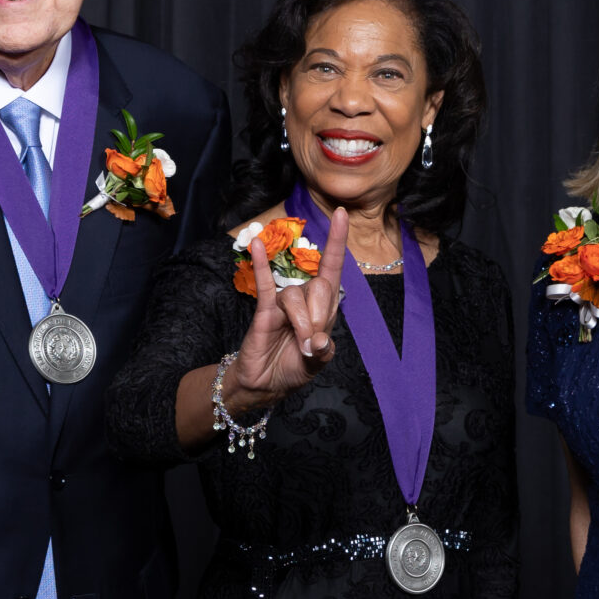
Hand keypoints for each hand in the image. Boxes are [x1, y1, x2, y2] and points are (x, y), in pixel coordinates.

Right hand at [226, 209, 348, 407]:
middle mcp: (306, 299)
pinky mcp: (264, 310)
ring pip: (294, 295)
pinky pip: (264, 283)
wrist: (266, 384)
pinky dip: (261, 263)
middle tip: (313, 341)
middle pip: (319, 286)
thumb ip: (323, 352)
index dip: (337, 242)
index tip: (341, 214)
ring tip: (300, 343)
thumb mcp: (317, 363)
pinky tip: (258, 245)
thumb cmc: (293, 368)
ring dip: (300, 322)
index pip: (332, 267)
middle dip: (319, 315)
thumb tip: (319, 340)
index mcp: (324, 307)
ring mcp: (283, 302)